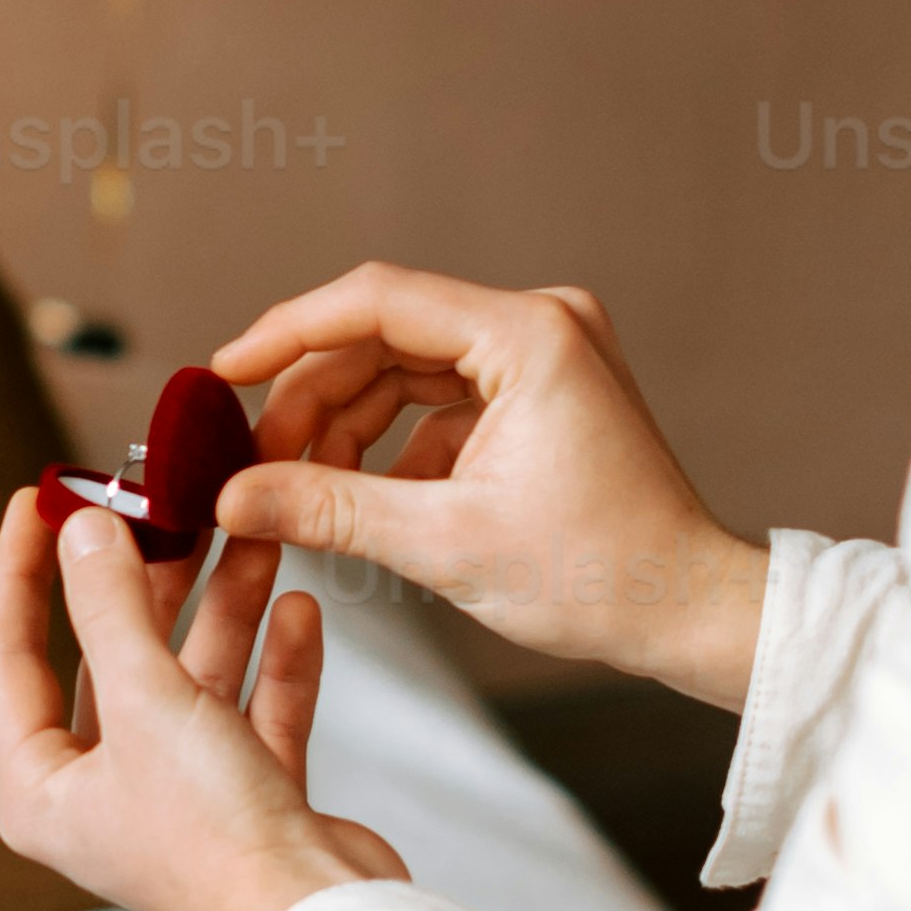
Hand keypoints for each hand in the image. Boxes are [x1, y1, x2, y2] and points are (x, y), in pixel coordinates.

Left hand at [0, 492, 411, 910]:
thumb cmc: (216, 838)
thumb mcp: (147, 699)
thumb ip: (109, 605)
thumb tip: (81, 530)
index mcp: (42, 789)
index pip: (7, 656)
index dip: (18, 570)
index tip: (40, 499)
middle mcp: (103, 794)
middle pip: (109, 657)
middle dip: (144, 579)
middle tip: (160, 503)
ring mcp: (178, 798)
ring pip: (190, 677)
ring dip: (224, 607)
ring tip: (252, 534)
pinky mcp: (249, 801)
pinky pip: (254, 711)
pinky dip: (275, 663)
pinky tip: (297, 608)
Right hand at [211, 264, 768, 709]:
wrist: (687, 610)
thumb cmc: (599, 575)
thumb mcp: (445, 543)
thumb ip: (329, 510)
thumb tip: (232, 498)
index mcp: (529, 335)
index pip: (377, 301)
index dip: (287, 332)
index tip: (223, 370)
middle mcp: (539, 323)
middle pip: (385, 335)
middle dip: (313, 396)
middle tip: (253, 458)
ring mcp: (543, 354)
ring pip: (406, 368)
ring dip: (347, 424)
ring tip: (297, 486)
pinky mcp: (539, 390)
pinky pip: (440, 398)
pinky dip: (394, 443)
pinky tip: (363, 499)